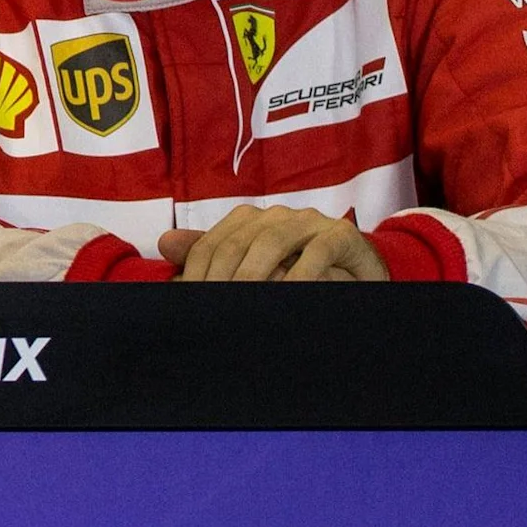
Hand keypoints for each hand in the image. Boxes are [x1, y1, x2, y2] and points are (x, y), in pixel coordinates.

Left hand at [159, 206, 388, 282]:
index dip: (196, 274)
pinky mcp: (341, 234)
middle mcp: (275, 215)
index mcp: (250, 221)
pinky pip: (318, 250)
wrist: (361, 273)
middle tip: (209, 310)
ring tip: (241, 303)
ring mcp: (309, 222)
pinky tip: (291, 295)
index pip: (212, 245)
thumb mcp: (256, 268)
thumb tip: (164, 242)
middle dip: (219, 278)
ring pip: (272, 242)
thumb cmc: (301, 274)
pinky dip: (302, 273)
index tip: (187, 304)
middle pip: (236, 243)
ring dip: (253, 275)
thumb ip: (213, 253)